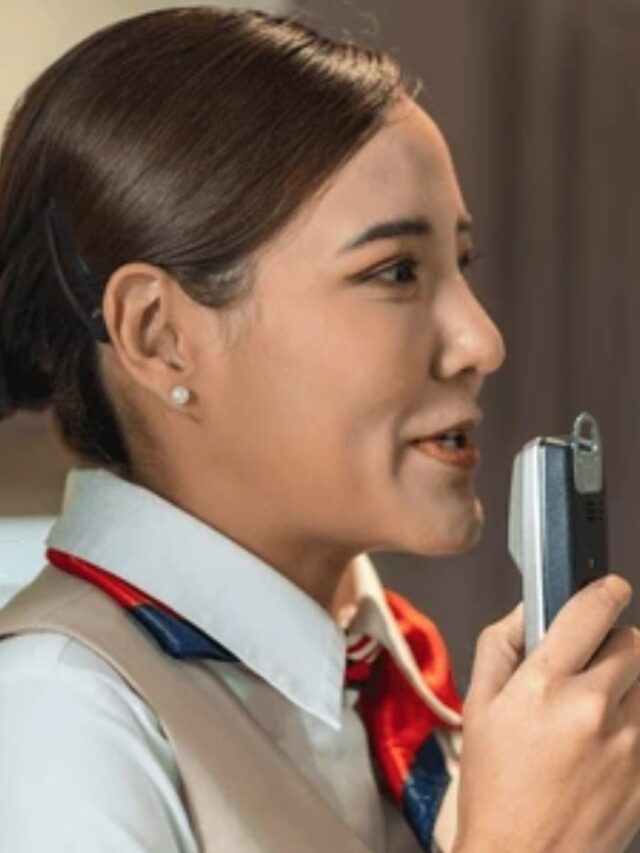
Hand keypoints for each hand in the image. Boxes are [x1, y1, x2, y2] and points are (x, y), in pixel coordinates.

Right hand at [453, 574, 639, 852]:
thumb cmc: (494, 788)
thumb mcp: (477, 707)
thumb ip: (499, 646)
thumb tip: (525, 610)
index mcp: (544, 686)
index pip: (591, 612)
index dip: (604, 591)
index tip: (609, 589)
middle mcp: (593, 709)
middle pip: (633, 643)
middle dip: (615, 644)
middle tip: (593, 665)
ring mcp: (630, 745)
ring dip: (630, 684)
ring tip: (601, 710)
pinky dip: (635, 721)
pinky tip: (609, 742)